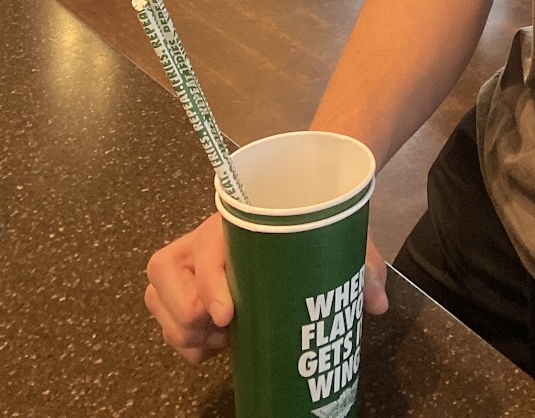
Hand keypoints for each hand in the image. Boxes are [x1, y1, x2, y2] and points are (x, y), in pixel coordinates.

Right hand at [145, 218, 390, 361]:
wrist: (299, 190)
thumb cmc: (315, 214)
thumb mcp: (341, 236)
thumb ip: (361, 264)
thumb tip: (376, 303)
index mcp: (236, 219)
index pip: (207, 251)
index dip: (211, 286)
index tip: (228, 316)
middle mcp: (204, 236)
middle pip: (166, 273)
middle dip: (187, 315)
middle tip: (226, 332)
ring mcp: (189, 260)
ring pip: (158, 295)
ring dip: (182, 330)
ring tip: (222, 341)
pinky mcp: (185, 284)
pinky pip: (163, 314)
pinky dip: (182, 339)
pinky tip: (215, 346)